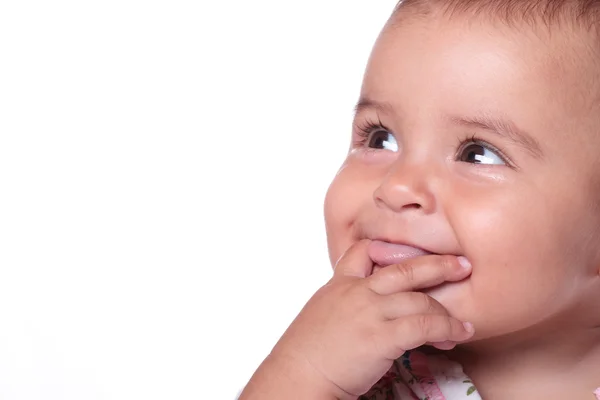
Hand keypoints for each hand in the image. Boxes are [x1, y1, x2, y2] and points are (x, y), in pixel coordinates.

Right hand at [264, 240, 473, 398]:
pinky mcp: (382, 336)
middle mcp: (357, 291)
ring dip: (446, 313)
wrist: (296, 375)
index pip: (364, 251)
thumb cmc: (304, 354)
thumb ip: (342, 304)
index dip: (388, 250)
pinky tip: (457, 334)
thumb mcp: (320, 315)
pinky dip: (447, 329)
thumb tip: (361, 313)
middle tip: (461, 264)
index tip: (409, 256)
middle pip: (404, 268)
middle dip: (437, 265)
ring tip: (462, 324)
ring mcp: (370, 311)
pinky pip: (424, 326)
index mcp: (339, 284)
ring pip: (420, 300)